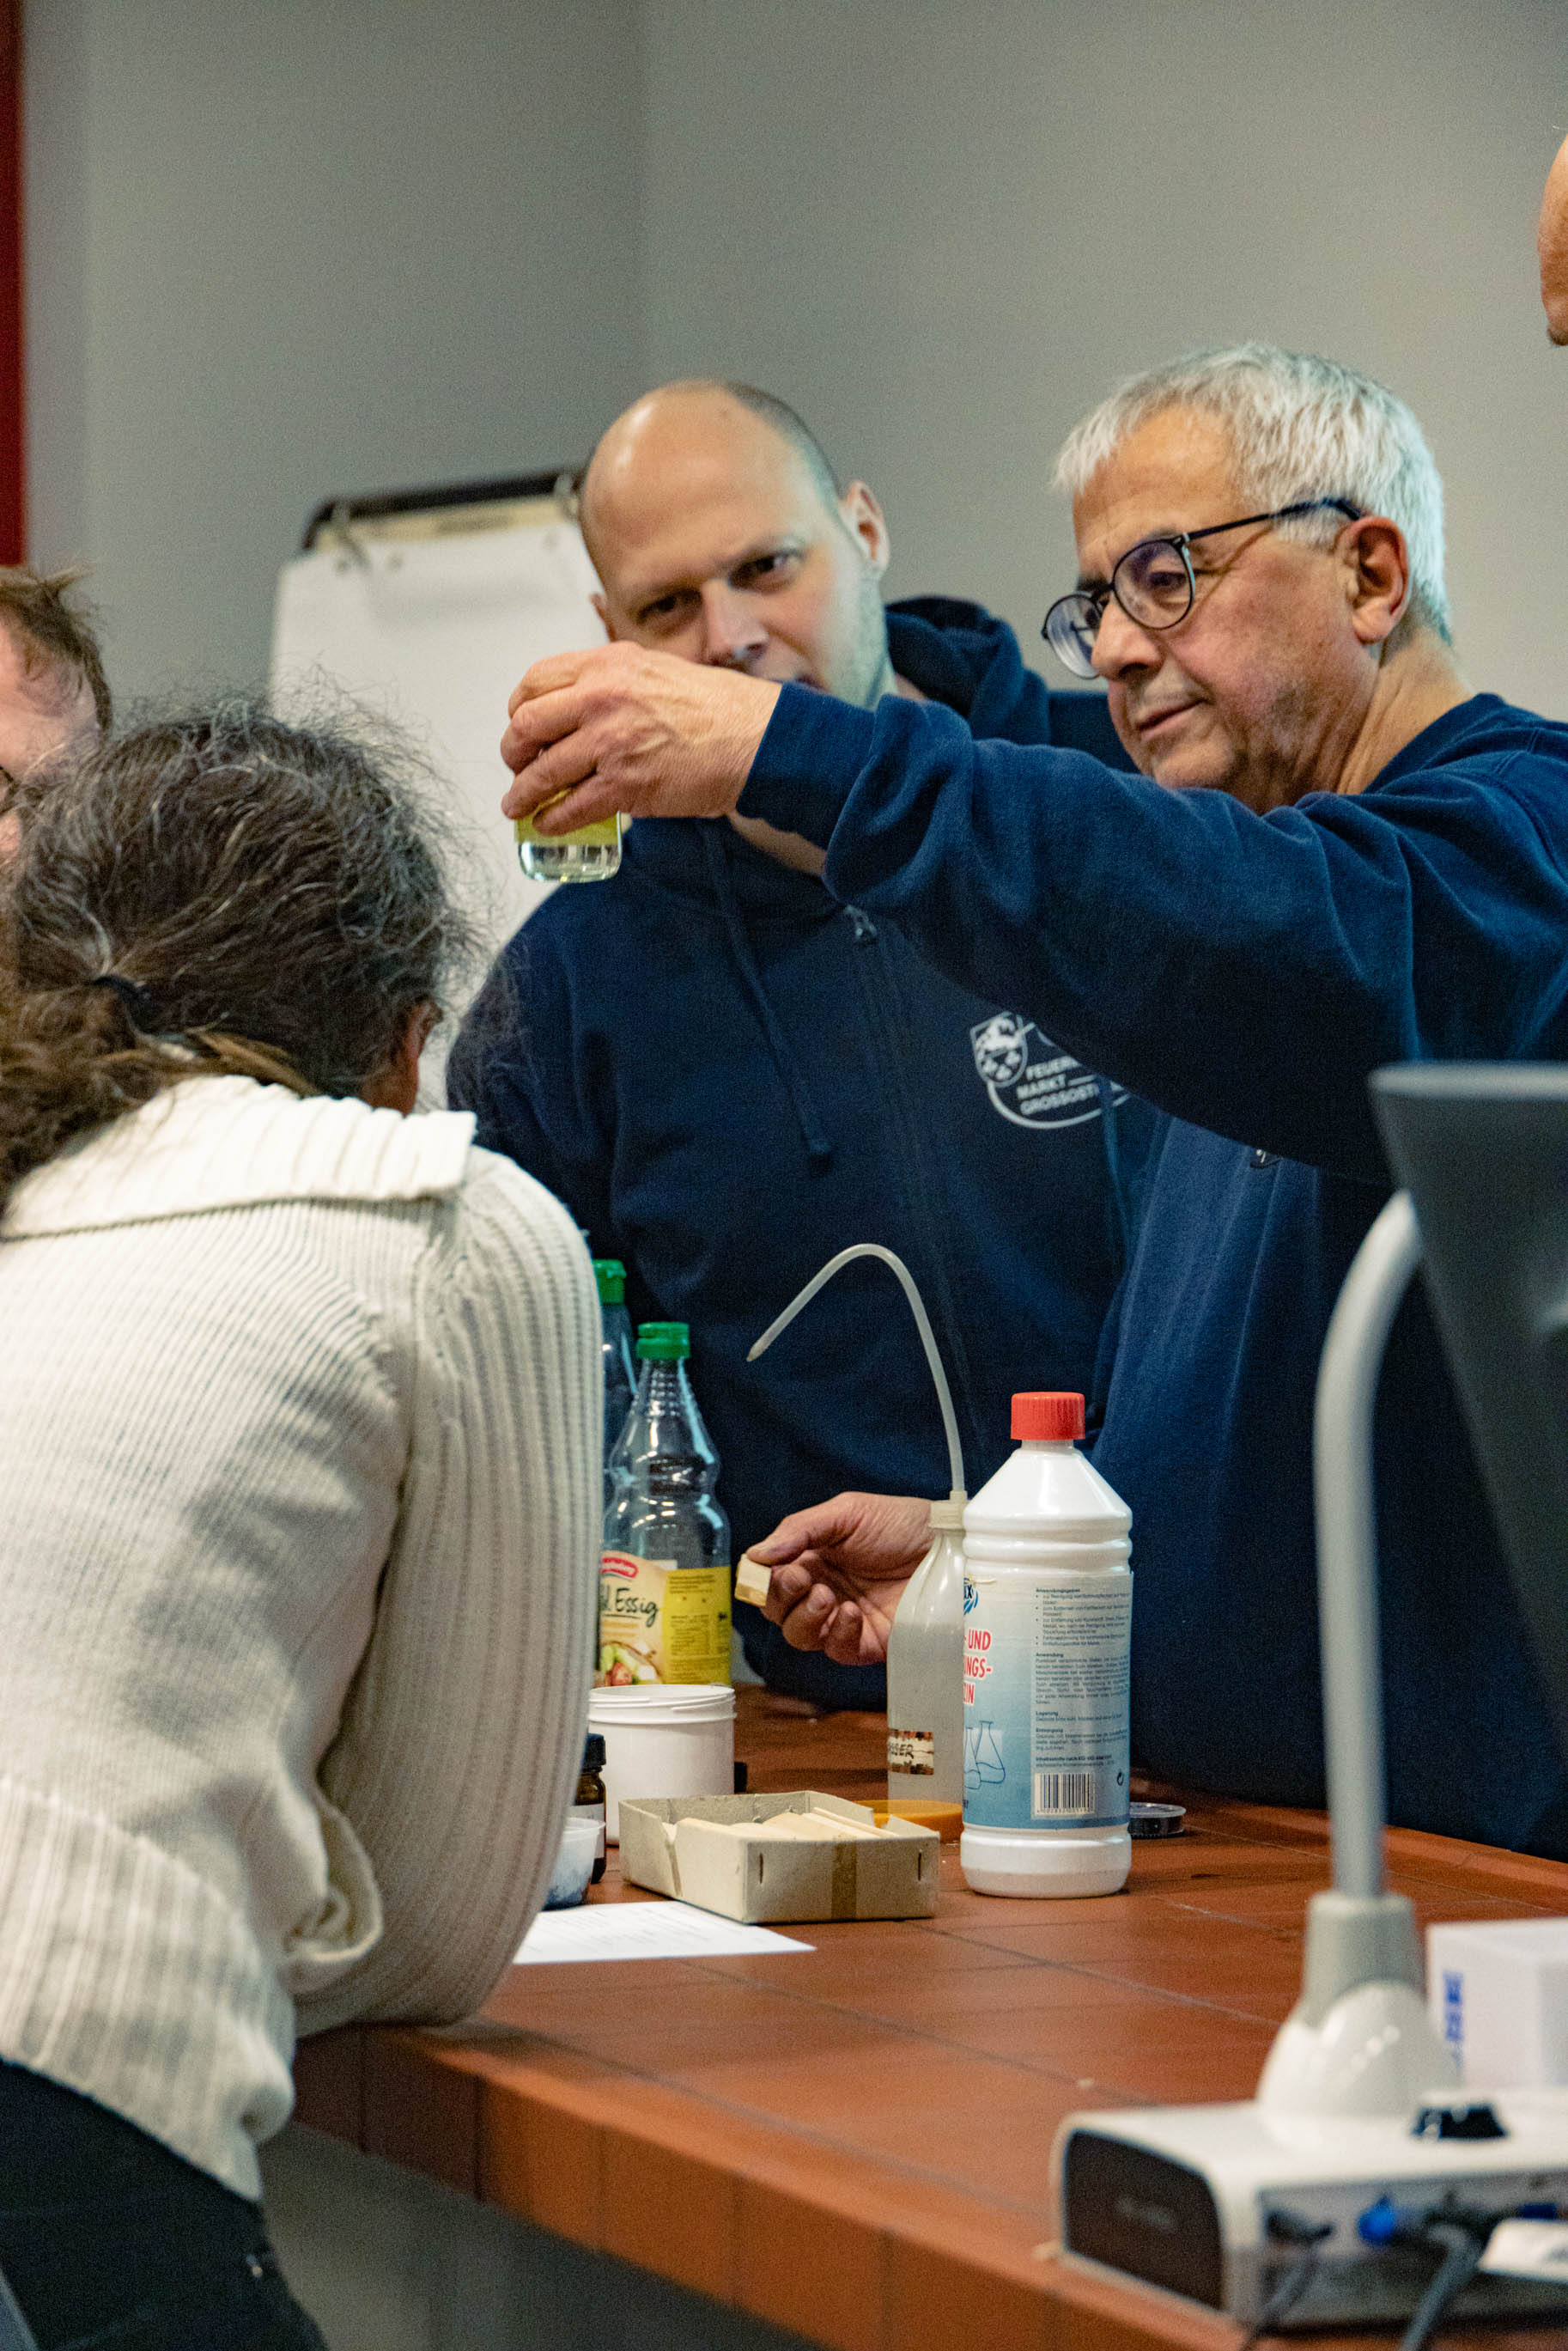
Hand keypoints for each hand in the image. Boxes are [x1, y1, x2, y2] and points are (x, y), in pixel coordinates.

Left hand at [499, 642, 780, 831]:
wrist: (754, 738)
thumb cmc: (715, 707)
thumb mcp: (654, 670)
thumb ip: (612, 682)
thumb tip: (577, 706)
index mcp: (608, 665)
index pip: (535, 681)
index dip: (519, 708)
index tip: (521, 725)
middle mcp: (603, 698)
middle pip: (528, 724)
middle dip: (513, 751)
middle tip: (516, 765)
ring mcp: (612, 742)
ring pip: (543, 771)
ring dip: (523, 794)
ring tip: (518, 804)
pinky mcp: (625, 785)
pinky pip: (572, 807)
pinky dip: (553, 820)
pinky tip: (549, 824)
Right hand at [750, 1492, 933, 1667]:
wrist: (951, 1545)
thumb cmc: (904, 1523)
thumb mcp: (848, 1513)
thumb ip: (800, 1530)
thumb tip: (756, 1555)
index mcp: (813, 1558)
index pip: (770, 1579)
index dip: (765, 1579)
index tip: (779, 1567)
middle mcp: (824, 1590)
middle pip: (777, 1611)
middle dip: (780, 1598)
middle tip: (801, 1579)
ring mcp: (846, 1619)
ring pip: (800, 1636)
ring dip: (803, 1618)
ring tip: (827, 1596)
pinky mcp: (871, 1643)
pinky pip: (838, 1651)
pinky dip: (837, 1634)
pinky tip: (850, 1612)